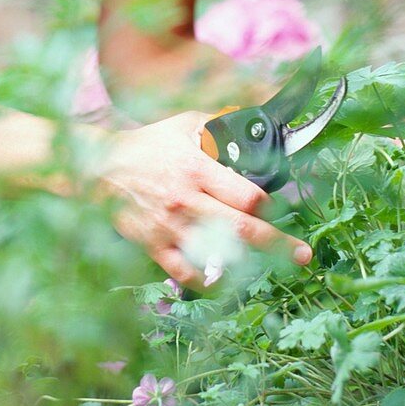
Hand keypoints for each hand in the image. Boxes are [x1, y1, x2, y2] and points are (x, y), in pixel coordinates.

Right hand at [95, 110, 312, 286]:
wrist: (101, 168)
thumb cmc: (149, 144)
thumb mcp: (185, 124)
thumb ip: (218, 128)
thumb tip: (251, 128)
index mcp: (197, 168)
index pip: (248, 195)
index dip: (271, 206)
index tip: (280, 209)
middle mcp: (188, 201)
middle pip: (243, 230)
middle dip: (279, 244)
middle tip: (303, 255)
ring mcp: (172, 228)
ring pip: (220, 257)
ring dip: (250, 266)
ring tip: (270, 269)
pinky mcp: (157, 247)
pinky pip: (190, 275)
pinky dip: (212, 282)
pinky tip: (228, 282)